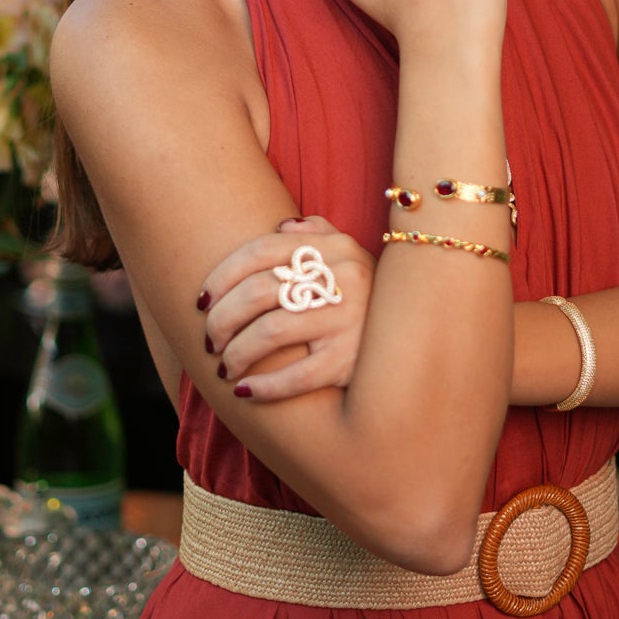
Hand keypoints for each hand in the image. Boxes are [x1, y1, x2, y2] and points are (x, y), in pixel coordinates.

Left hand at [202, 216, 373, 400]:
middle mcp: (345, 277)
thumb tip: (281, 226)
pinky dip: (264, 387)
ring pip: (271, 332)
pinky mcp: (352, 361)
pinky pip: (297, 376)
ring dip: (236, 353)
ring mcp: (350, 319)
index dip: (222, 276)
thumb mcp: (351, 257)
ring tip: (224, 367)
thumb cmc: (368, 298)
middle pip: (259, 291)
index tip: (201, 301)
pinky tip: (244, 392)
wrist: (417, 342)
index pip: (261, 251)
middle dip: (222, 318)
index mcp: (335, 248)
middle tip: (208, 339)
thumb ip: (317, 235)